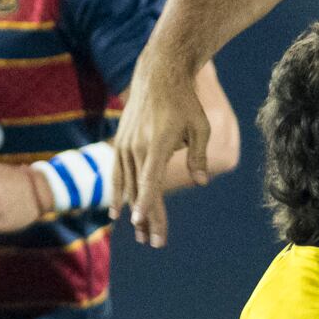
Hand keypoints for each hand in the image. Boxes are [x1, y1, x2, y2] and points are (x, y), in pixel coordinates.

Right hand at [108, 62, 213, 247]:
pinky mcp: (121, 142)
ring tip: (139, 234)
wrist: (158, 75)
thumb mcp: (200, 127)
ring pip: (127, 185)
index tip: (142, 224)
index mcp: (157, 145)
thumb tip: (201, 182)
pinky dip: (118, 193)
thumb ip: (199, 156)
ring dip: (133, 211)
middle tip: (153, 243)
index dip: (146, 204)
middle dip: (146, 218)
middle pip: (140, 190)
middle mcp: (137, 147)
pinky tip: (119, 212)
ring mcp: (126, 145)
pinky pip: (118, 173)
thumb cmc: (185, 102)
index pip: (149, 181)